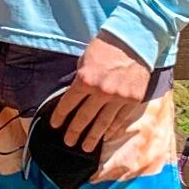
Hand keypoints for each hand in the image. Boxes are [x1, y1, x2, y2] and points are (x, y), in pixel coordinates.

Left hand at [51, 31, 152, 155]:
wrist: (134, 40)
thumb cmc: (106, 46)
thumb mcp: (85, 59)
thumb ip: (81, 78)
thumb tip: (76, 95)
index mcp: (85, 80)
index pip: (68, 103)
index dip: (59, 116)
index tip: (54, 125)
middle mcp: (100, 92)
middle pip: (83, 118)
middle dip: (74, 132)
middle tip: (68, 142)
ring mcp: (118, 97)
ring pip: (102, 124)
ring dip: (92, 137)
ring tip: (85, 148)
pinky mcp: (132, 100)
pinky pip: (120, 119)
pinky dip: (112, 129)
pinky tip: (106, 137)